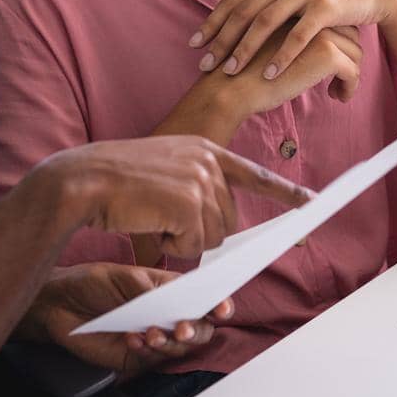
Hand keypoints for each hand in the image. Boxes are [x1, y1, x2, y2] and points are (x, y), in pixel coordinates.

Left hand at [22, 263, 233, 377]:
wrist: (58, 303)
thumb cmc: (92, 282)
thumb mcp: (123, 277)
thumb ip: (149, 290)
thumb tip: (171, 303)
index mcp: (169, 289)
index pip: (202, 298)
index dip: (217, 304)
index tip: (221, 309)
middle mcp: (165, 314)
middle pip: (199, 329)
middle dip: (197, 330)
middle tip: (182, 328)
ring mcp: (152, 336)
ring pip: (180, 348)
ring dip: (171, 342)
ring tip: (152, 334)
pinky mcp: (135, 355)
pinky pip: (153, 360)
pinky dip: (147, 350)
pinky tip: (133, 339)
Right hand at [38, 135, 313, 257]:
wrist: (83, 179)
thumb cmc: (113, 181)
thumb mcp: (162, 172)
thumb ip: (193, 191)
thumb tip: (214, 231)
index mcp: (204, 150)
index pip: (254, 174)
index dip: (286, 192)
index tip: (314, 203)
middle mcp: (208, 162)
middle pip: (227, 221)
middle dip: (197, 234)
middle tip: (161, 221)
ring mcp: (201, 181)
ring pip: (212, 238)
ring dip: (181, 241)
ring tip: (151, 216)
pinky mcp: (190, 202)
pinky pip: (194, 245)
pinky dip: (171, 246)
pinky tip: (149, 223)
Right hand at [188, 20, 364, 117]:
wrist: (231, 87)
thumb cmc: (242, 71)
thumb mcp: (265, 43)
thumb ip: (284, 37)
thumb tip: (307, 50)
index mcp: (293, 8)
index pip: (332, 20)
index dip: (337, 40)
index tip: (332, 61)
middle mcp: (309, 14)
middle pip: (349, 32)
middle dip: (349, 56)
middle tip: (339, 77)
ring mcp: (319, 30)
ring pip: (355, 51)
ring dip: (350, 74)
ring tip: (337, 91)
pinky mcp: (326, 51)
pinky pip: (352, 70)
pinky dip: (349, 86)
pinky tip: (339, 97)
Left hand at [191, 0, 396, 82]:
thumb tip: (243, 18)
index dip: (213, 21)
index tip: (194, 44)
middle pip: (244, 11)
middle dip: (221, 39)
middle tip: (205, 63)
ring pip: (266, 21)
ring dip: (245, 48)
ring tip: (231, 71)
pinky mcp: (327, 7)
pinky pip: (299, 34)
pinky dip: (283, 55)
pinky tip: (271, 73)